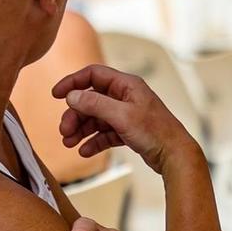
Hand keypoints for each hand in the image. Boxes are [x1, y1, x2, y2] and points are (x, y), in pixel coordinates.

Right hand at [53, 64, 196, 175]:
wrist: (176, 155)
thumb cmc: (155, 132)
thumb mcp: (121, 115)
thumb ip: (94, 103)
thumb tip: (71, 96)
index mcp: (126, 85)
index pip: (93, 75)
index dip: (72, 82)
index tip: (56, 95)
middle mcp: (125, 97)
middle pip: (90, 100)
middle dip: (75, 115)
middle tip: (64, 131)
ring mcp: (126, 114)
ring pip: (94, 118)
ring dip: (80, 130)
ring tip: (70, 143)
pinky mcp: (127, 130)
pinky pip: (103, 133)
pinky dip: (93, 141)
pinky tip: (85, 151)